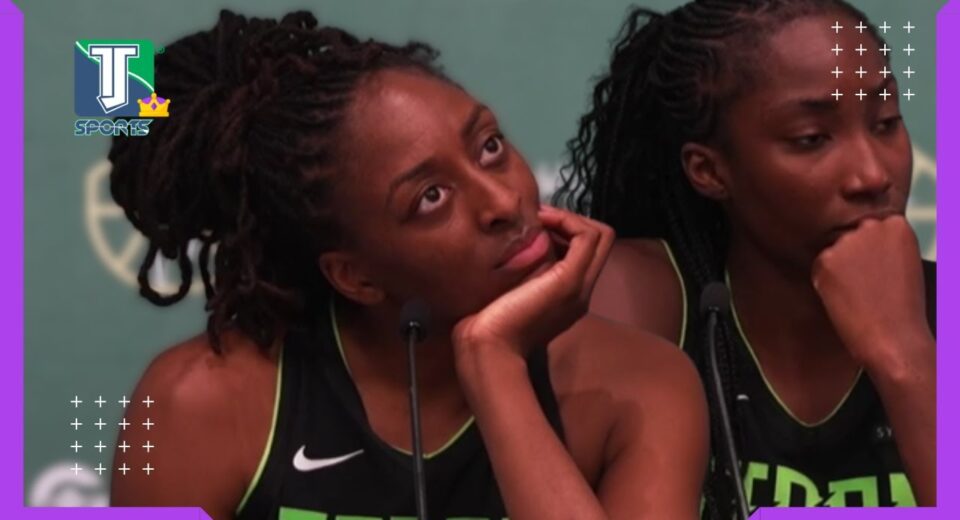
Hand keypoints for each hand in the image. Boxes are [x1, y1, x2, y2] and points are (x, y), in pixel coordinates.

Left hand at [452, 206, 613, 361]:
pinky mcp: (570, 280)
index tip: (536, 224)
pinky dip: (568, 220)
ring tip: (540, 218)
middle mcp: (582, 291)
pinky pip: (587, 236)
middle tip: (540, 217)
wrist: (488, 347)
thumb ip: (524, 272)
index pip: (587, 251)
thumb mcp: (511, 290)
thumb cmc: (489, 322)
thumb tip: (522, 241)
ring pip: (601, 235)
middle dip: (572, 219)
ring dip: (570, 217)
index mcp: (570, 296)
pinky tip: (540, 222)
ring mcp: (580, 286)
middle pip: (601, 240)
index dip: (567, 229)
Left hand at [811, 215, 932, 370]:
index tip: (879, 271)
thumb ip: (882, 246)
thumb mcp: (902, 263)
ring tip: (858, 294)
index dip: (872, 252)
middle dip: (853, 256)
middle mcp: (871, 226)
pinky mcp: (826, 259)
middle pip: (850, 236)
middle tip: (866, 285)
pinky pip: (819, 267)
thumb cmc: (902, 308)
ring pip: (834, 252)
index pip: (872, 228)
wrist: (892, 338)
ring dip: (839, 269)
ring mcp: (847, 241)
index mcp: (896, 225)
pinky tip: (844, 298)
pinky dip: (825, 282)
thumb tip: (860, 244)